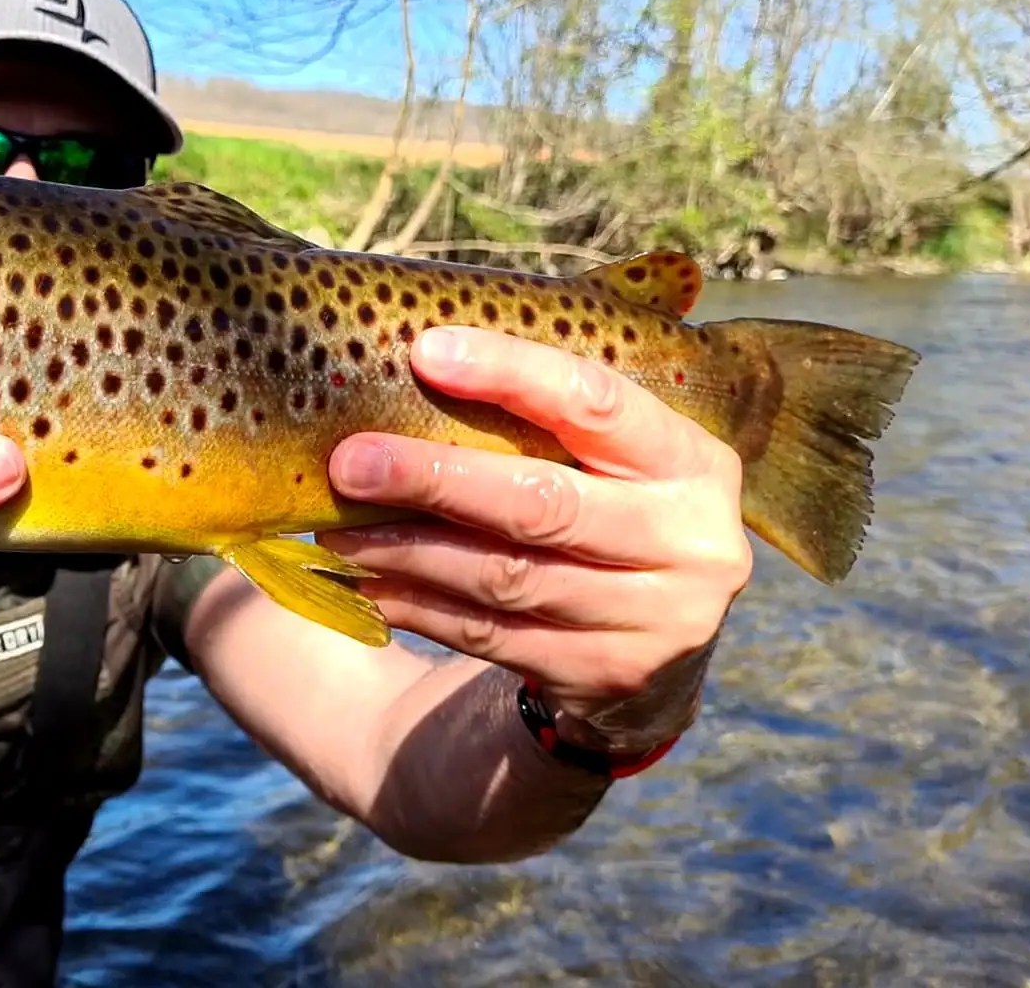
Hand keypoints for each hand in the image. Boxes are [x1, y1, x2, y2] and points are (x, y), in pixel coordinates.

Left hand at [319, 325, 750, 754]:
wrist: (661, 649)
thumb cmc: (611, 514)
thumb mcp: (612, 463)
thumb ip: (547, 421)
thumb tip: (416, 366)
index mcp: (693, 463)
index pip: (598, 402)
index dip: (511, 374)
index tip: (425, 353)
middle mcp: (690, 542)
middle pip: (543, 503)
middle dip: (434, 478)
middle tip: (350, 463)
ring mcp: (655, 619)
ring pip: (506, 577)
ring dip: (408, 551)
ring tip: (337, 531)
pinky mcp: (605, 675)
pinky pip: (490, 635)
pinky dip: (418, 606)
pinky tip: (366, 583)